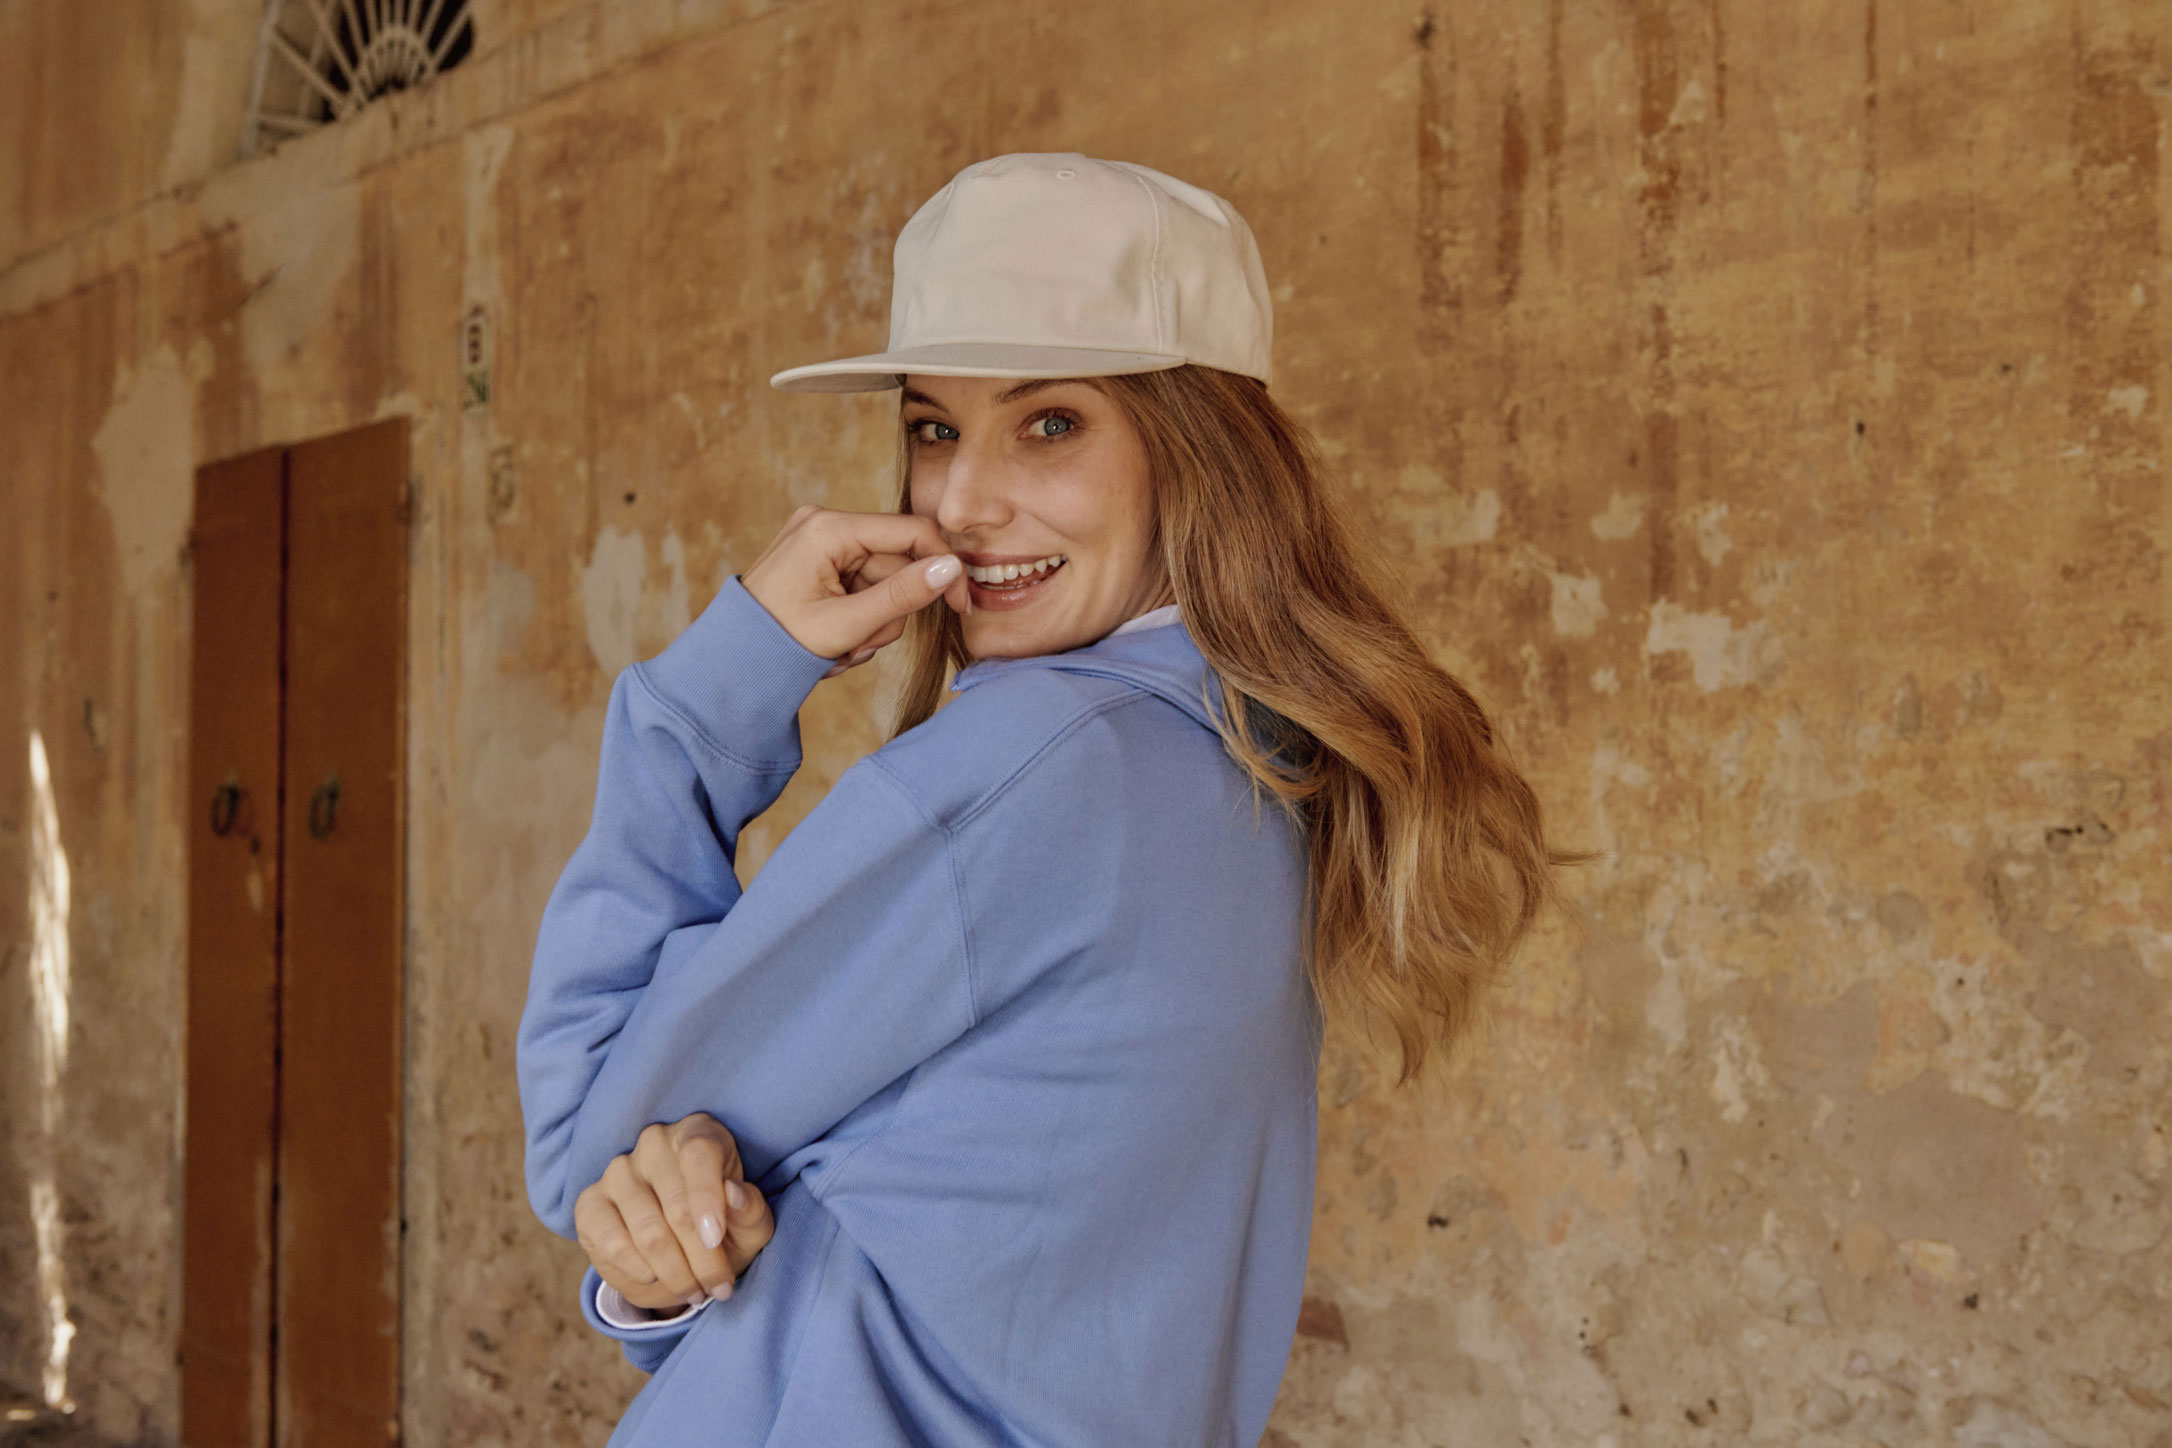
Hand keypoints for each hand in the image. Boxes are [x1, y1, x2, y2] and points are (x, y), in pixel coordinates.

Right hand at [573, 1113, 775, 1312]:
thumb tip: (734, 1195)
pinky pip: (612, 1244)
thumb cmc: (723, 1227)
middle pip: (677, 1206)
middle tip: (718, 1288)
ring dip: (676, 1273)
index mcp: (698, 1134)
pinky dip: (640, 1271)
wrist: (682, 1254)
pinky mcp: (590, 1203)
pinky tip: (656, 1277)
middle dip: (703, 1258)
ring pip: (648, 1232)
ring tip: (694, 1291)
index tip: (715, 1239)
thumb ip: (750, 1210)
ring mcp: (618, 1171)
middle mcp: (655, 1143)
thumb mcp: (750, 1224)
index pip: (699, 1154)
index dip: (708, 1199)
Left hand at [739, 505, 969, 678]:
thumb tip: (952, 567)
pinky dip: (857, 618)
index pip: (910, 532)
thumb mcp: (846, 624)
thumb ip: (902, 595)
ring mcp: (820, 541)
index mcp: (828, 529)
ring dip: (872, 623)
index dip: (942, 568)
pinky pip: (861, 585)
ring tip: (841, 650)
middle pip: (896, 564)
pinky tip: (834, 640)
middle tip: (859, 647)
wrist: (729, 661)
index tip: (960, 605)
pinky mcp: (819, 559)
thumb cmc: (776, 643)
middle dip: (887, 613)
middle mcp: (824, 523)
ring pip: (882, 582)